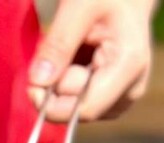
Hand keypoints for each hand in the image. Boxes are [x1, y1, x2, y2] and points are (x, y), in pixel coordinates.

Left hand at [28, 0, 154, 121]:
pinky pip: (75, 105)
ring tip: (71, 52)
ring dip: (60, 85)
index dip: (52, 103)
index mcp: (129, 66)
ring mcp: (122, 98)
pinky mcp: (111, 101)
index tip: (32, 83)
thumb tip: (38, 83)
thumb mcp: (78, 7)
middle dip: (55, 88)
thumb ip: (58, 45)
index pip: (85, 109)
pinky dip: (65, 85)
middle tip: (53, 55)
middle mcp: (131, 90)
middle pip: (76, 111)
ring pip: (73, 110)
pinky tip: (74, 62)